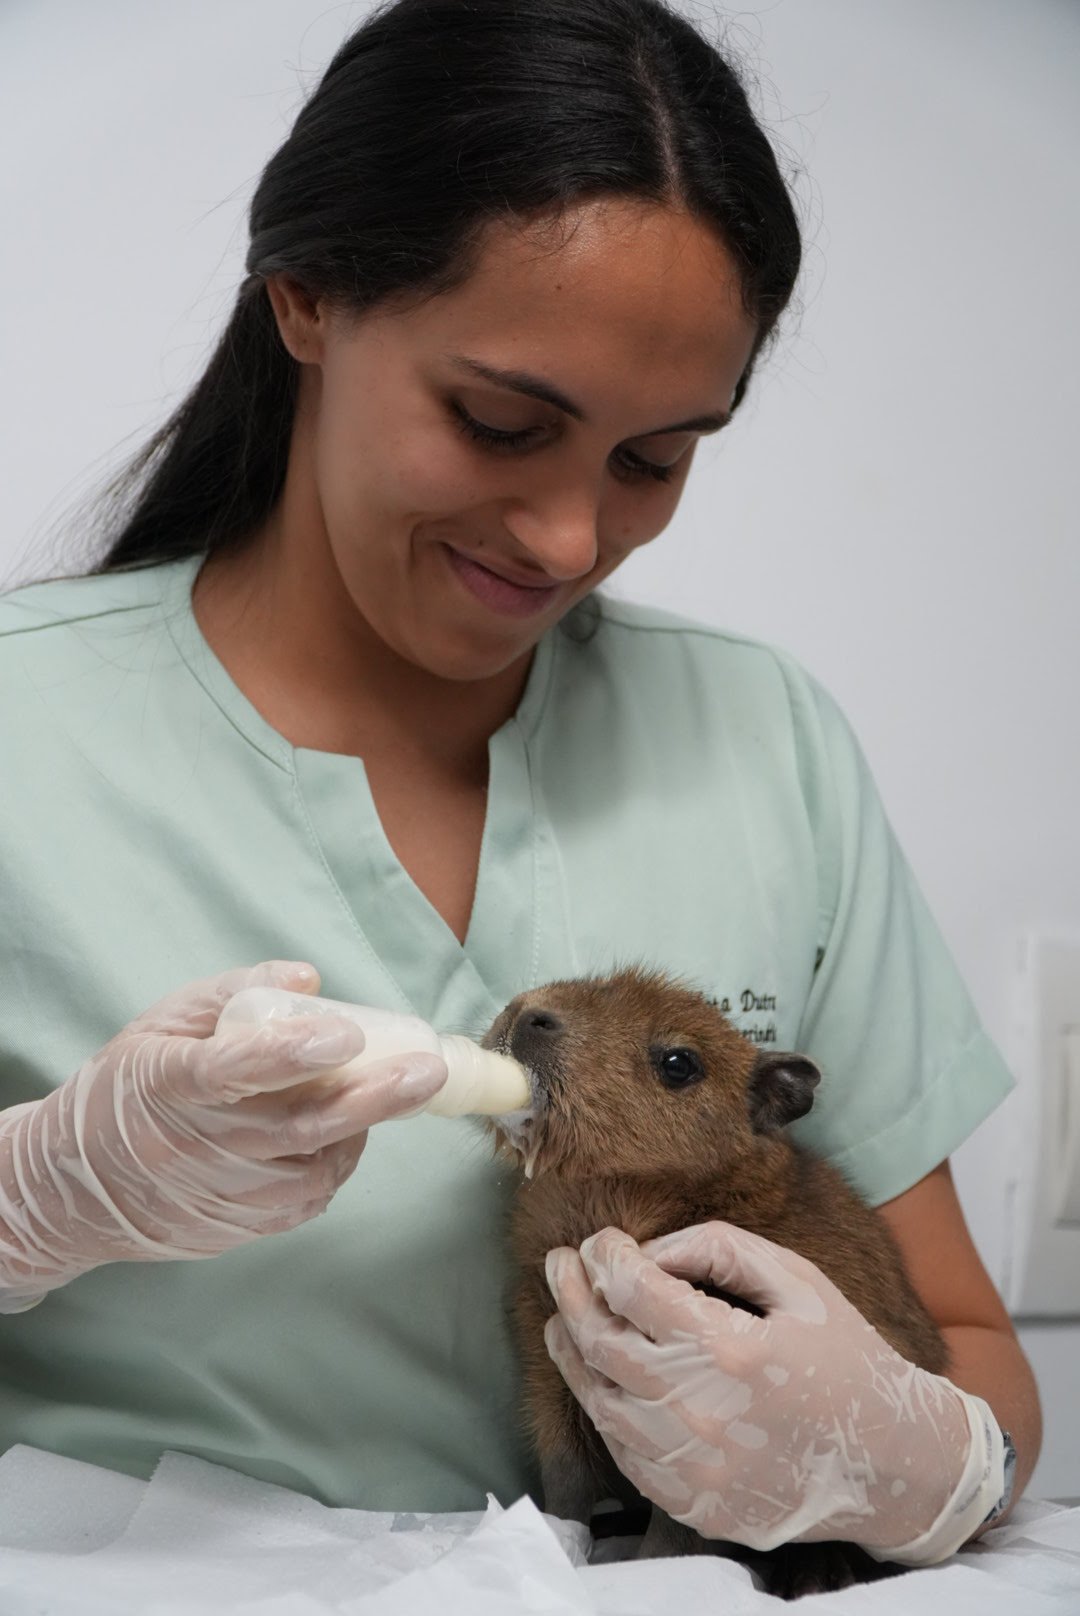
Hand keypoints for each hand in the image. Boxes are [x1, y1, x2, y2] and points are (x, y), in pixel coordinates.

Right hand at [0, 960, 446, 1309]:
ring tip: (385, 1091)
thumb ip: (234, 992)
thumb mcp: (164, 1022)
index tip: (346, 1035)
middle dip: (373, 1098)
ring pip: (314, 1165)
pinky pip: (309, 1197)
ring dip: (361, 1127)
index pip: (234, 1068)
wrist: (76, 1186)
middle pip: (297, 1126)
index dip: (292, 1053)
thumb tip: (310, 980)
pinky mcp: (238, 1228)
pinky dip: (338, 1161)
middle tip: (427, 1070)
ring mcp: (220, 1194)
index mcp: (170, 1082)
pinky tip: (342, 1132)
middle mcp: (196, 1144)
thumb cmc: (128, 1089)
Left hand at [544, 1221, 1001, 1562]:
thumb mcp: (796, 1280)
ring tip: (563, 1319)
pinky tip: (601, 1378)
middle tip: (559, 1264)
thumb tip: (650, 1250)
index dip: (605, 1257)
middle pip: (602, 1343)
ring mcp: (693, 1467)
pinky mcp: (692, 1505)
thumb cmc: (845, 1358)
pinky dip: (604, 1408)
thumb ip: (718, 1248)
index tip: (599, 1240)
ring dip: (573, 1352)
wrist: (891, 1463)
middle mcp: (701, 1412)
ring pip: (600, 1401)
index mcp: (730, 1348)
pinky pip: (625, 1452)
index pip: (633, 1291)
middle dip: (571, 1293)